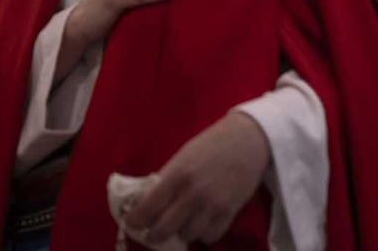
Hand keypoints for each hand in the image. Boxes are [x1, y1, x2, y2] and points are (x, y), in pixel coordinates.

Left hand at [126, 112, 271, 244]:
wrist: (247, 140)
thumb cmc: (210, 144)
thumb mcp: (182, 156)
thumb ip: (167, 178)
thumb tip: (149, 199)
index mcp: (176, 175)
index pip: (148, 206)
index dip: (135, 219)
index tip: (130, 223)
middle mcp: (193, 194)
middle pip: (165, 229)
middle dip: (153, 234)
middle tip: (150, 232)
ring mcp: (212, 206)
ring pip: (188, 236)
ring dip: (180, 233)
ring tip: (177, 226)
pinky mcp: (230, 213)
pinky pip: (210, 236)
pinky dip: (202, 234)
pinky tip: (199, 224)